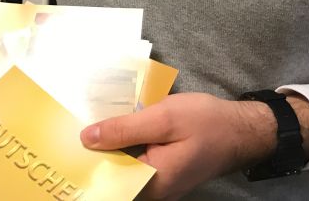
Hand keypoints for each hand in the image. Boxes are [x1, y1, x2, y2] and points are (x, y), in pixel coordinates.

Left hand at [80, 93, 280, 200]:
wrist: (242, 129)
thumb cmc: (207, 122)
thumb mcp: (163, 118)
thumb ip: (124, 129)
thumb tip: (87, 138)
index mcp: (153, 182)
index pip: (108, 181)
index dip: (86, 163)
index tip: (65, 144)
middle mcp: (154, 190)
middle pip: (113, 174)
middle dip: (94, 153)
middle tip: (71, 126)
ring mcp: (158, 181)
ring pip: (123, 166)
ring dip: (108, 146)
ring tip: (86, 122)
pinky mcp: (162, 169)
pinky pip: (135, 160)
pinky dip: (123, 143)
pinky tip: (113, 124)